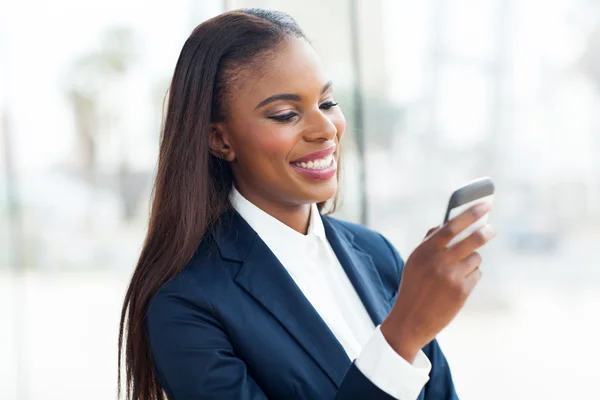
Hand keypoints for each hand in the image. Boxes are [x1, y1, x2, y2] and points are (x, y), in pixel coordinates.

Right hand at [380, 203, 494, 361]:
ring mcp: (452, 277)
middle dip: (485, 232)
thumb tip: (449, 223)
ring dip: (471, 261)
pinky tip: (457, 285)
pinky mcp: (462, 292)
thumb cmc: (414, 286)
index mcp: (424, 251)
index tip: (484, 205)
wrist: (411, 320)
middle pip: (472, 240)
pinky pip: (476, 274)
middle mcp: (439, 262)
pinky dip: (470, 277)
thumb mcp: (415, 261)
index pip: (451, 226)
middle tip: (491, 229)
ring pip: (476, 259)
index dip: (470, 214)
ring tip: (457, 272)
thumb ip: (430, 241)